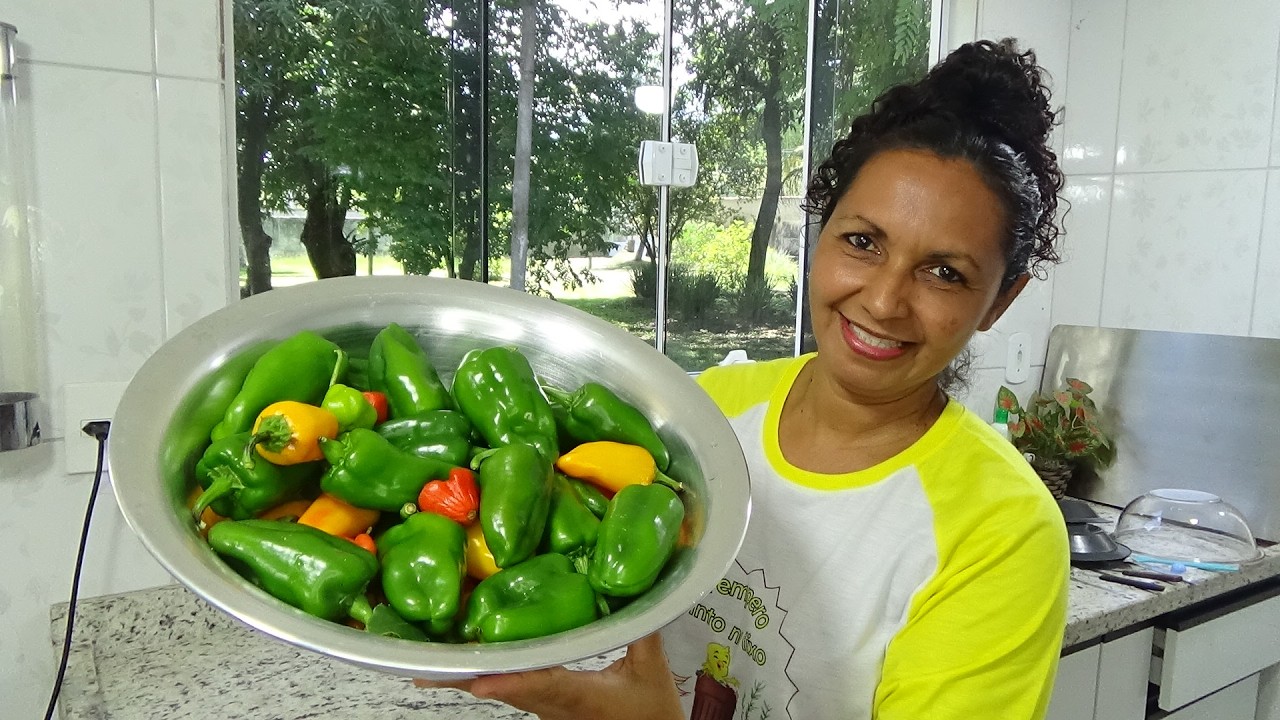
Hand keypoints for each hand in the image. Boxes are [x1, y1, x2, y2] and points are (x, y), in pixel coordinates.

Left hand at [415, 632, 682, 719]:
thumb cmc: (653, 712)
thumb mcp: (651, 669)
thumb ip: (642, 629)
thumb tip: (635, 584)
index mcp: (579, 694)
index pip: (539, 686)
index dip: (507, 683)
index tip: (477, 681)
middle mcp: (555, 705)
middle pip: (503, 691)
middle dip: (464, 679)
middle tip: (423, 670)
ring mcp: (549, 710)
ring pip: (504, 693)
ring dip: (471, 678)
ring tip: (434, 666)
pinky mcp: (551, 709)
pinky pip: (516, 691)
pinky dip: (492, 678)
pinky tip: (475, 666)